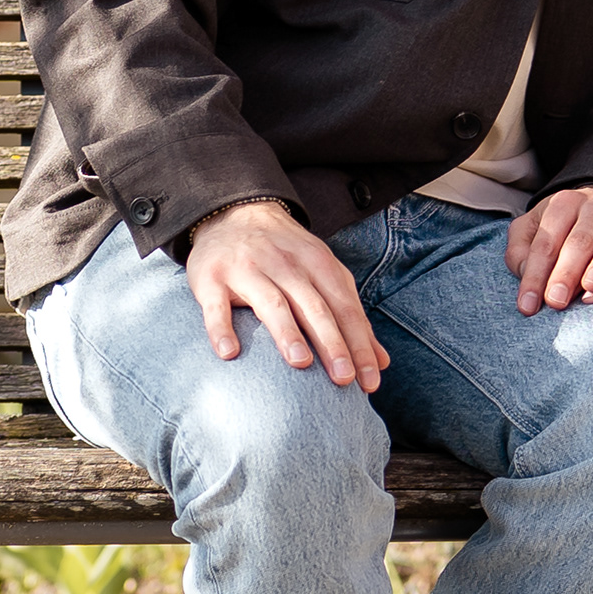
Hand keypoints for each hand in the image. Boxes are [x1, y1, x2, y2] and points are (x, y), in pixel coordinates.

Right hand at [184, 200, 390, 388]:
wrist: (232, 213)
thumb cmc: (285, 255)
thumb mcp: (323, 273)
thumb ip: (350, 316)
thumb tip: (380, 362)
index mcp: (317, 263)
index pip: (344, 308)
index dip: (359, 344)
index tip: (370, 380)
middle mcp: (285, 265)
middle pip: (313, 306)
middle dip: (332, 342)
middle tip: (344, 378)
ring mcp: (247, 269)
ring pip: (272, 303)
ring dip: (287, 333)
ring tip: (300, 362)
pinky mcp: (212, 278)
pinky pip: (216, 306)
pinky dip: (221, 328)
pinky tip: (229, 353)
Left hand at [505, 185, 592, 313]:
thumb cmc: (568, 232)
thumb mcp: (537, 232)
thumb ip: (522, 251)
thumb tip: (524, 273)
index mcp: (565, 202)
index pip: (547, 240)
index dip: (535, 274)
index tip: (528, 306)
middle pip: (581, 239)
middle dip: (566, 271)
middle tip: (556, 301)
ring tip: (592, 289)